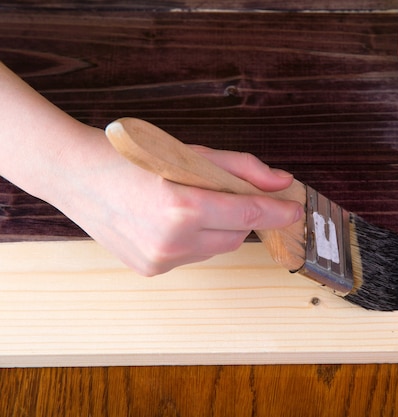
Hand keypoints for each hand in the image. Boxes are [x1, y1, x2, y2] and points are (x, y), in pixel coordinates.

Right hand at [57, 129, 303, 275]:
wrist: (75, 174)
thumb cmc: (131, 156)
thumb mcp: (190, 152)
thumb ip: (241, 169)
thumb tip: (281, 181)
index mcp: (183, 207)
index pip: (249, 215)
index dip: (278, 212)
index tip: (295, 210)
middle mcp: (172, 241)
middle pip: (237, 236)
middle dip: (242, 216)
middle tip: (229, 194)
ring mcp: (160, 260)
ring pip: (216, 248)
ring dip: (218, 228)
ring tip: (189, 202)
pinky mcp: (151, 270)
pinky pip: (193, 256)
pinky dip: (196, 239)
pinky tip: (172, 219)